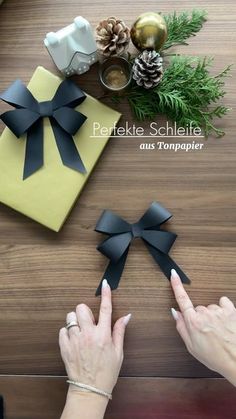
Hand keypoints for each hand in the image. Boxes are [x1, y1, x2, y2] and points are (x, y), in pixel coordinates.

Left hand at [59, 279, 130, 394]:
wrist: (90, 390)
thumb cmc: (106, 373)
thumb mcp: (118, 352)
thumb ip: (120, 331)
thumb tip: (127, 316)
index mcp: (103, 335)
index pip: (105, 309)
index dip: (106, 294)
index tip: (105, 284)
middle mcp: (88, 335)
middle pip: (81, 308)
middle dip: (85, 311)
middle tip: (89, 322)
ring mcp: (74, 340)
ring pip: (70, 317)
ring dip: (75, 321)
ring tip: (80, 332)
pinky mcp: (64, 346)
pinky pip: (62, 330)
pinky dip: (68, 332)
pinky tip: (74, 340)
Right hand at [170, 269, 235, 385]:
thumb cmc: (216, 357)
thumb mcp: (192, 347)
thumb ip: (181, 327)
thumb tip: (175, 313)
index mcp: (193, 323)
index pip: (182, 299)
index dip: (176, 285)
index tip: (174, 274)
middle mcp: (205, 314)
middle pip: (198, 308)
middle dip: (200, 317)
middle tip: (206, 331)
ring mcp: (218, 311)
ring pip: (211, 307)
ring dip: (213, 315)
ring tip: (219, 330)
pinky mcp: (230, 310)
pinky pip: (223, 302)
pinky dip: (223, 309)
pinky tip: (225, 320)